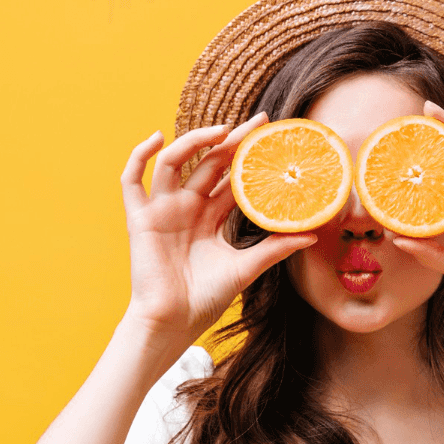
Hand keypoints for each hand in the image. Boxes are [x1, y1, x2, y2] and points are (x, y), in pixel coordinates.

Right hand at [118, 113, 316, 342]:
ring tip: (221, 131)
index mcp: (210, 217)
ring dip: (194, 141)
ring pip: (174, 162)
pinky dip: (140, 156)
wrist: (174, 321)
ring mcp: (162, 210)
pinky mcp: (140, 218)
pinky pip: (132, 180)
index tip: (271, 137)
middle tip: (258, 122)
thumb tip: (312, 234)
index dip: (249, 157)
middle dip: (232, 141)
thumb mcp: (246, 268)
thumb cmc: (205, 299)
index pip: (232, 178)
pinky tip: (157, 137)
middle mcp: (187, 207)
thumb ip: (274, 248)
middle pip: (208, 163)